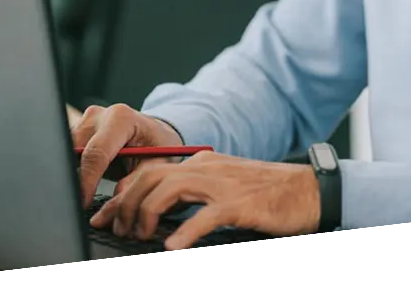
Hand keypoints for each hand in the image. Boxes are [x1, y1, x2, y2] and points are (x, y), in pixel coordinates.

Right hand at [71, 103, 183, 206]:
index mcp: (121, 118)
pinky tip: (81, 183)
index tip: (83, 203)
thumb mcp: (155, 166)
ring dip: (72, 173)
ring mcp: (86, 119)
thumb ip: (135, 182)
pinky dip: (72, 168)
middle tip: (79, 203)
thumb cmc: (157, 147)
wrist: (154, 134)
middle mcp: (100, 114)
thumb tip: (115, 202)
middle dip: (75, 178)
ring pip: (66, 150)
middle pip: (75, 150)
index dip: (87, 181)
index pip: (95, 153)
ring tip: (82, 194)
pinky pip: (66, 150)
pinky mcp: (78, 128)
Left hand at [89, 150, 320, 252]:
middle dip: (126, 203)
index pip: (150, 171)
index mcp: (200, 163)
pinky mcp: (239, 204)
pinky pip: (205, 216)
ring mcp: (222, 184)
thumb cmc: (265, 194)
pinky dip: (186, 232)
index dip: (122, 193)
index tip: (104, 215)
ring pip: (170, 190)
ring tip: (140, 237)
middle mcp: (206, 168)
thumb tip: (157, 211)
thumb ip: (192, 193)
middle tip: (116, 229)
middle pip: (151, 177)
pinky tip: (174, 247)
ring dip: (147, 215)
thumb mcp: (222, 186)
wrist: (306, 189)